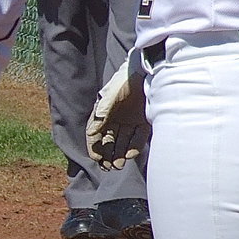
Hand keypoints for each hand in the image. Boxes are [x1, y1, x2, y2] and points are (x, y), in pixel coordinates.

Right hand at [86, 51, 148, 169]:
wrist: (146, 71)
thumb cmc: (124, 82)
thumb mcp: (110, 97)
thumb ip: (102, 114)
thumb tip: (91, 133)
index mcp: (104, 113)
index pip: (96, 134)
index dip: (95, 147)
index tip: (96, 159)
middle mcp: (116, 119)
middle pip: (110, 141)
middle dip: (108, 154)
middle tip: (108, 167)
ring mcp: (130, 120)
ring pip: (123, 141)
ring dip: (120, 154)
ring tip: (118, 165)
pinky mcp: (143, 121)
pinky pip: (138, 137)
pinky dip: (134, 146)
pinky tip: (130, 155)